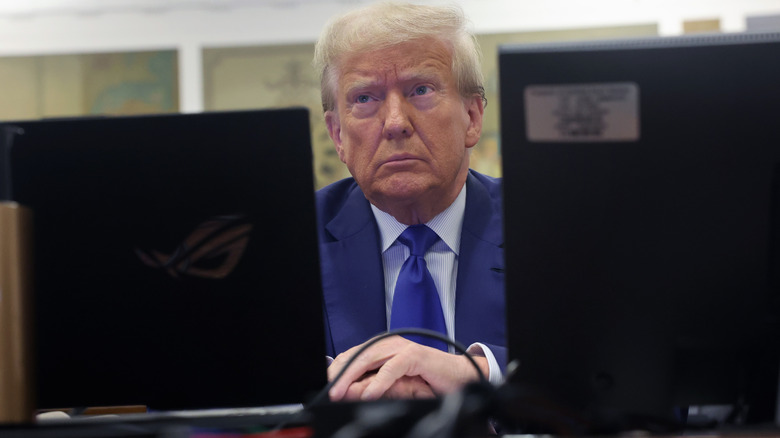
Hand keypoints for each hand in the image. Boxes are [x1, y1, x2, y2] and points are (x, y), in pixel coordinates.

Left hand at [328, 335, 487, 400]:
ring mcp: (402, 348)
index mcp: (383, 348)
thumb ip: (373, 385)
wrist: (458, 377)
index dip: (337, 370)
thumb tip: (348, 392)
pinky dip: (380, 382)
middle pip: (357, 355)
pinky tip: (371, 393)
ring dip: (352, 376)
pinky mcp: (415, 356)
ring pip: (370, 358)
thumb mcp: (394, 384)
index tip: (326, 386)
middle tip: (329, 390)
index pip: (353, 356)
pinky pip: (392, 368)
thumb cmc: (427, 380)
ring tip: (340, 391)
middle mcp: (390, 344)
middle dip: (340, 373)